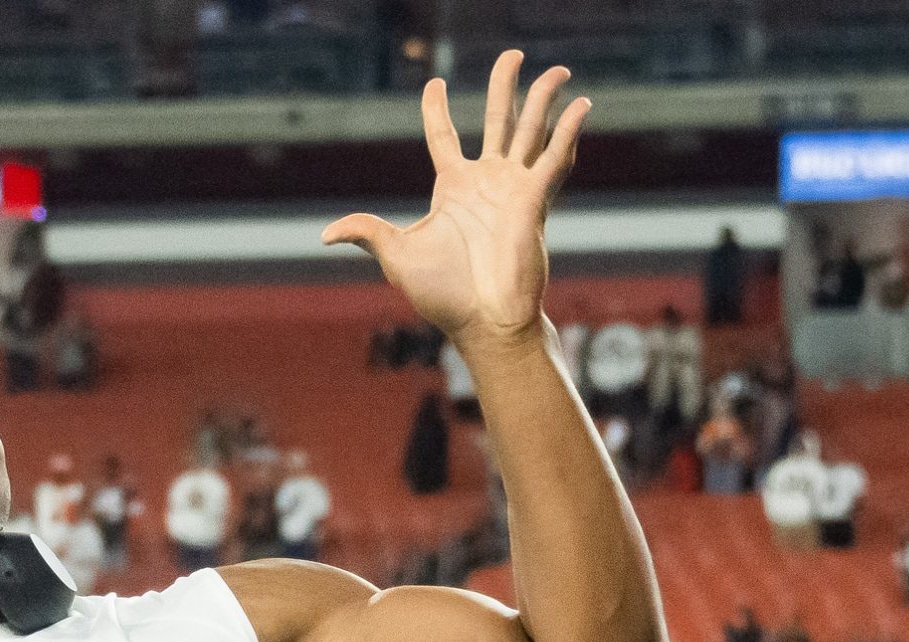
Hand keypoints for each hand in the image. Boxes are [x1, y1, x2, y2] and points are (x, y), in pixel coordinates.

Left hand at [323, 51, 589, 348]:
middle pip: (497, 121)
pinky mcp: (536, 201)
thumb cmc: (443, 295)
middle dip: (504, 86)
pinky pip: (555, 159)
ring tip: (559, 69)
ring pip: (531, 131)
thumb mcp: (397, 256)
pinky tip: (582, 105)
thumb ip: (367, 233)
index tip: (434, 83)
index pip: (443, 137)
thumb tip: (325, 235)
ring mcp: (514, 188)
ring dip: (544, 98)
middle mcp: (487, 182)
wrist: (482, 320)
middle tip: (512, 55)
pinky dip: (569, 131)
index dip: (437, 109)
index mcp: (453, 189)